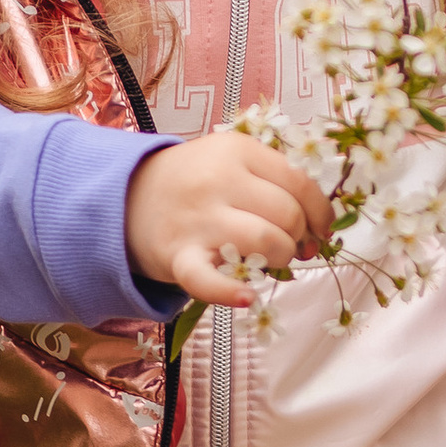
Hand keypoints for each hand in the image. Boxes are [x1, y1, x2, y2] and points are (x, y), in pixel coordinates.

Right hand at [126, 136, 334, 308]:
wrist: (125, 197)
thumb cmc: (191, 181)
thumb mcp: (229, 158)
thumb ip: (273, 178)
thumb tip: (318, 224)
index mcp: (237, 150)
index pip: (300, 184)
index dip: (320, 212)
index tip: (319, 229)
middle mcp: (218, 180)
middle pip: (288, 215)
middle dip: (299, 237)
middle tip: (291, 246)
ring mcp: (198, 219)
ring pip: (267, 242)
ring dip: (281, 258)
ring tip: (269, 260)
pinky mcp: (178, 256)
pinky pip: (207, 281)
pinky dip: (229, 293)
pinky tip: (246, 296)